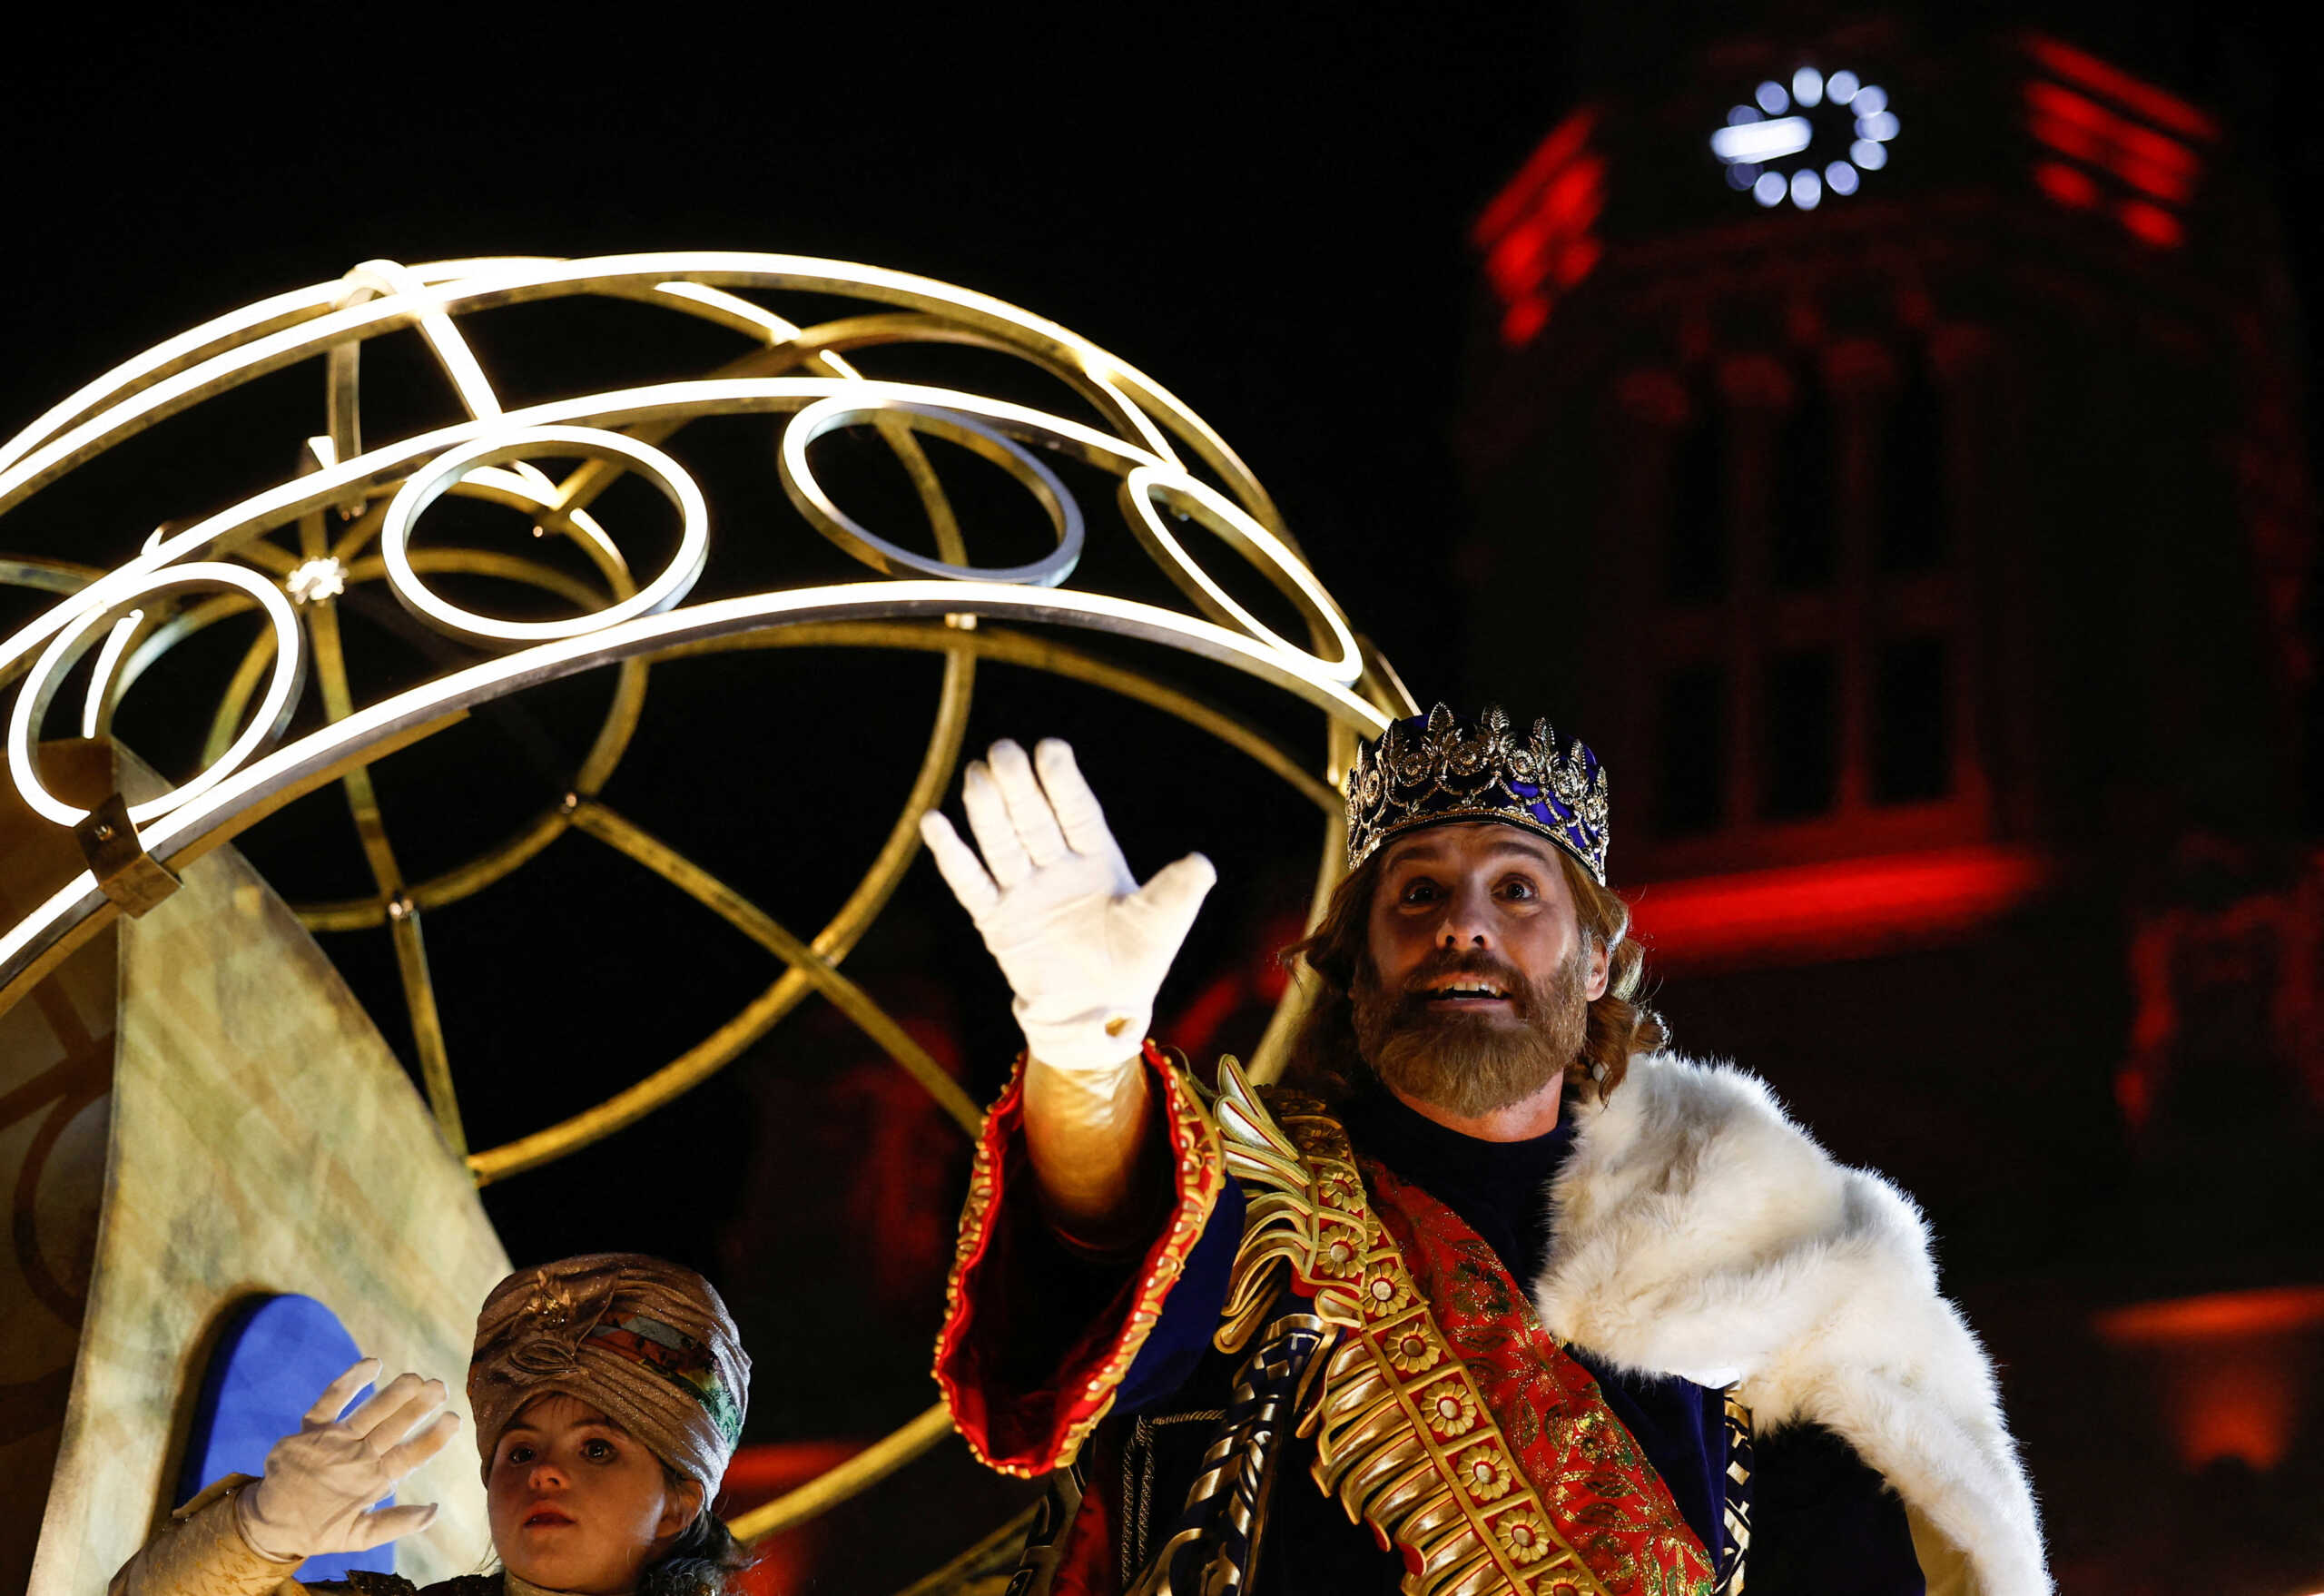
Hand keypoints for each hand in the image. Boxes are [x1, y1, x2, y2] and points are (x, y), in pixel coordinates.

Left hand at [235, 1358, 459, 1562]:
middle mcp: (353, 1458)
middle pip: (393, 1427)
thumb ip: (398, 1523)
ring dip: (395, 1392)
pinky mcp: (310, 1429)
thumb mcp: (359, 1536)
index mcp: (370, 1483)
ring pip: (370, 1411)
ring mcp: (331, 1441)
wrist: (268, 1522)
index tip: (454, 1419)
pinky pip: (331, 1399)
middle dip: (419, 1405)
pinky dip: (351, 1379)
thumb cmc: (319, 1529)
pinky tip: (373, 1363)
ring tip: (417, 1378)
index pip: (409, 1457)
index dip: (433, 1438)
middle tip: (440, 1387)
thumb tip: (435, 1511)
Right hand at [921, 738, 1214, 1073]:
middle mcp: (1056, 865)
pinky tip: (934, 823)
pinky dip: (953, 856)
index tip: (1050, 748)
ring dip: (987, 811)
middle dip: (1019, 785)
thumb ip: (1179, 891)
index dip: (1063, 781)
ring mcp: (1024, 890)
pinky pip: (971, 883)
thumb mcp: (1163, 924)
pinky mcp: (996, 920)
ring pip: (1001, 842)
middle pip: (1033, 818)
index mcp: (1095, 856)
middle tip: (1004, 750)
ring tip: (976, 776)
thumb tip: (1203, 863)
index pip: (1076, 810)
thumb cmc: (1136, 963)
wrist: (1099, 1014)